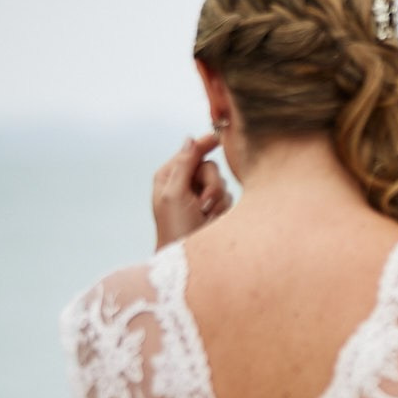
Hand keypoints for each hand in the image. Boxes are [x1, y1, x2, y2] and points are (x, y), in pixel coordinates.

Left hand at [151, 133, 230, 248]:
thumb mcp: (174, 194)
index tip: (218, 137)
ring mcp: (201, 198)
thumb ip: (182, 165)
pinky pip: (228, 198)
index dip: (203, 145)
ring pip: (222, 183)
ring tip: (204, 217)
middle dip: (210, 184)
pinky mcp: (216, 209)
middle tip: (202, 203)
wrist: (190, 260)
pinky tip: (211, 221)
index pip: (189, 152)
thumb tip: (190, 140)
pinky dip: (222, 209)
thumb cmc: (175, 230)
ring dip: (215, 200)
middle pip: (209, 167)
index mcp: (169, 177)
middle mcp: (185, 185)